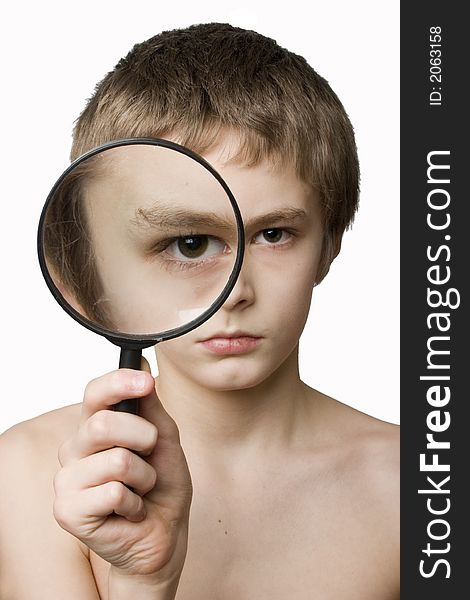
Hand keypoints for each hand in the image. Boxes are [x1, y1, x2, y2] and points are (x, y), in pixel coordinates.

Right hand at [53, 365, 192, 587]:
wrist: (164, 533)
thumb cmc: (163, 484)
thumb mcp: (165, 439)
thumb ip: (151, 407)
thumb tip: (141, 366)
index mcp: (96, 426)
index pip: (95, 392)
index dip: (118, 383)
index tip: (147, 382)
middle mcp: (75, 448)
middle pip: (103, 424)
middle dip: (143, 438)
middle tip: (150, 455)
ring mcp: (67, 479)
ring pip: (116, 460)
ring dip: (144, 477)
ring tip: (141, 489)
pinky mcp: (67, 510)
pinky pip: (113, 492)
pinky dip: (135, 502)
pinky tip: (130, 510)